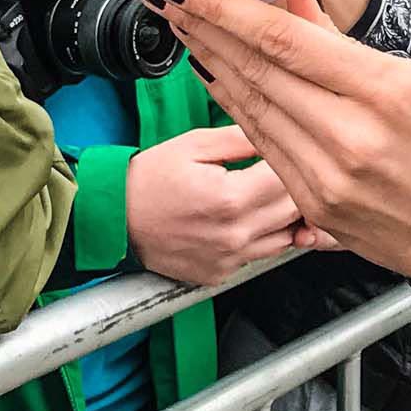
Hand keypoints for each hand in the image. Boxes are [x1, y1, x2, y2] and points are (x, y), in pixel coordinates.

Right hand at [123, 125, 306, 284]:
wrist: (115, 219)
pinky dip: (261, 239)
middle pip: (294, 212)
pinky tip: (244, 220)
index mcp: (230, 198)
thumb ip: (242, 139)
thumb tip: (276, 136)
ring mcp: (228, 259)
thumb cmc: (149, 179)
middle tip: (281, 173)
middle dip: (295, 190)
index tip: (286, 153)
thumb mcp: (195, 144)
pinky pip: (259, 256)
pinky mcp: (220, 274)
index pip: (290, 181)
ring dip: (284, 218)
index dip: (293, 164)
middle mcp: (234, 235)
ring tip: (266, 197)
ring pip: (285, 239)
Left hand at [153, 0, 410, 352]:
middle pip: (256, 71)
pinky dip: (237, 110)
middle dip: (204, 29)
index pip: (283, 39)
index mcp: (385, 93)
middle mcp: (350, 138)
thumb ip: (345, 45)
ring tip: (184, 29)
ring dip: (211, 65)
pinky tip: (218, 82)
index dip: (224, 8)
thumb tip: (292, 2)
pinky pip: (266, 148)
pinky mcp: (318, 211)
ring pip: (252, 110)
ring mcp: (329, 181)